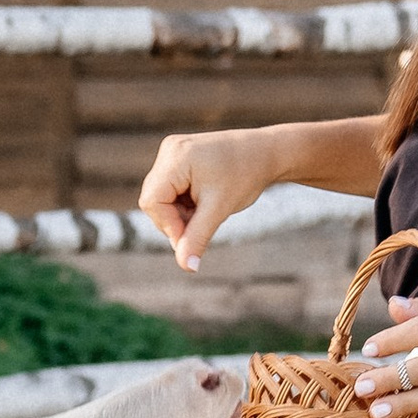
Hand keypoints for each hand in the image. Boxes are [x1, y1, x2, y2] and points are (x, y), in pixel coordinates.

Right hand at [138, 128, 277, 268]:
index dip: (169, 225)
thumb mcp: (219, 209)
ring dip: (180, 213)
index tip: (192, 237)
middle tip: (203, 224)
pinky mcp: (179, 158)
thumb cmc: (245, 176)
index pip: (152, 201)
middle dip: (175, 219)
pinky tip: (204, 201)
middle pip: (154, 200)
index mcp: (175, 157)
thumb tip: (186, 267)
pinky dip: (184, 203)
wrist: (265, 153)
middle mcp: (169, 150)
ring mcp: (173, 152)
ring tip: (207, 210)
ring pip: (161, 197)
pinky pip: (170, 189)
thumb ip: (198, 237)